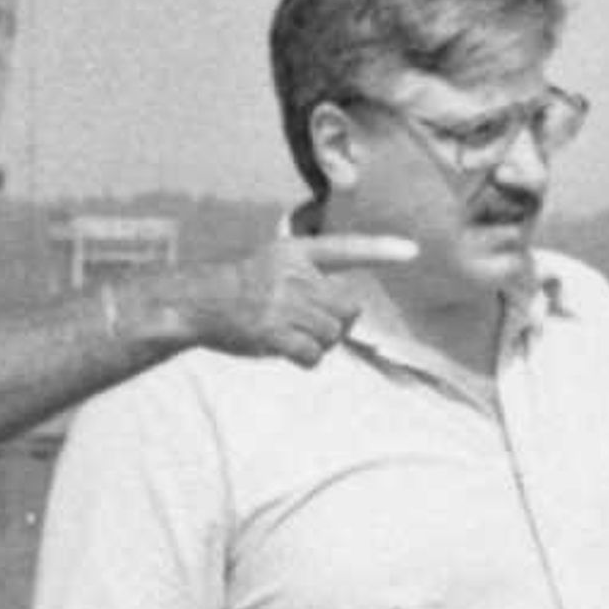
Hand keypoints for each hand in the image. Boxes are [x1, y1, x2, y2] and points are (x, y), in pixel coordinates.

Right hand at [168, 233, 417, 366]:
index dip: (379, 251)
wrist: (196, 302)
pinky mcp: (274, 333)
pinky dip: (306, 360)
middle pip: (347, 308)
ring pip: (333, 335)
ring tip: (292, 334)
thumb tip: (348, 313)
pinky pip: (313, 356)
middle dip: (337, 323)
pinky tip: (286, 351)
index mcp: (294, 252)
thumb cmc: (240, 288)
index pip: (344, 248)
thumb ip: (309, 277)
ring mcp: (283, 304)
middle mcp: (292, 275)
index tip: (412, 252)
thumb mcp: (273, 263)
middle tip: (309, 324)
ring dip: (319, 343)